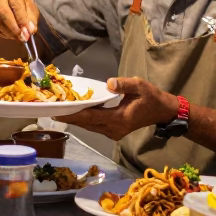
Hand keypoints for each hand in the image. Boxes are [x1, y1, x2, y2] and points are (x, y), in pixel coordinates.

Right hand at [0, 0, 39, 41]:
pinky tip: (7, 35)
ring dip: (6, 32)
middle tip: (21, 37)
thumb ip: (32, 20)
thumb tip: (30, 30)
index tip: (27, 32)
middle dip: (13, 27)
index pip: (15, 3)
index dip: (21, 19)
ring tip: (16, 37)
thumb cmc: (24, 6)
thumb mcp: (32, 10)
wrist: (12, 6)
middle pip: (2, 11)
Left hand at [56, 77, 176, 140]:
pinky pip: (95, 126)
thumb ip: (124, 84)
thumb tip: (109, 83)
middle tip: (53, 112)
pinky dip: (85, 120)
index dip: (74, 114)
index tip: (59, 112)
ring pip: (90, 126)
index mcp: (119, 119)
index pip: (92, 117)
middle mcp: (114, 129)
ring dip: (76, 119)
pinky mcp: (114, 131)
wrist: (162, 111)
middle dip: (70, 118)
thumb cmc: (151, 97)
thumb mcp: (140, 85)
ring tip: (60, 112)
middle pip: (87, 124)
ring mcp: (114, 132)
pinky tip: (75, 113)